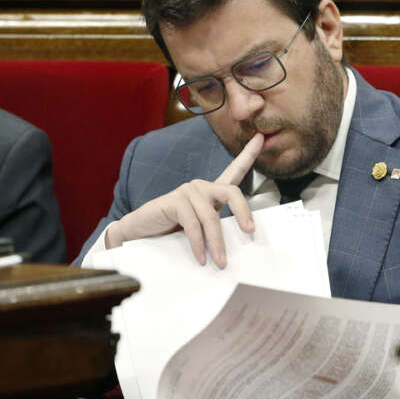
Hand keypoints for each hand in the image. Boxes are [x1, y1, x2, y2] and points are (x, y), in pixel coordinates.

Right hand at [105, 133, 263, 267]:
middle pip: (231, 192)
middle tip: (249, 232)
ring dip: (217, 242)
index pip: (234, 170)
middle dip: (243, 212)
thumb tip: (239, 246)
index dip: (248, 154)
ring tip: (219, 261)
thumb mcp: (201, 233)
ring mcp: (187, 192)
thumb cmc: (170, 232)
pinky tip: (200, 256)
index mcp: (211, 193)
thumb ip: (217, 232)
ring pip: (211, 216)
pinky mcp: (175, 200)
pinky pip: (193, 224)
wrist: (139, 236)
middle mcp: (201, 188)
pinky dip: (198, 243)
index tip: (260, 137)